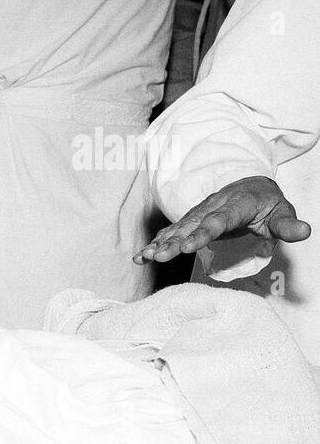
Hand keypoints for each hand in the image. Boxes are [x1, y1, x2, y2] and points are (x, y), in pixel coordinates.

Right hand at [134, 176, 310, 263]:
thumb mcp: (282, 212)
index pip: (217, 221)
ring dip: (160, 243)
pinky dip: (155, 242)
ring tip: (145, 257)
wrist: (249, 186)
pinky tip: (141, 255)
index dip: (201, 233)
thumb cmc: (266, 203)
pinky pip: (170, 232)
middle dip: (173, 241)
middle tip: (160, 255)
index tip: (187, 247)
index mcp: (235, 205)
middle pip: (190, 226)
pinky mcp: (189, 221)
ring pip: (177, 229)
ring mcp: (197, 214)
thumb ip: (288, 225)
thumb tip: (304, 231)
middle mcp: (211, 208)